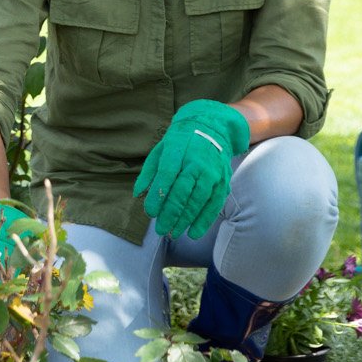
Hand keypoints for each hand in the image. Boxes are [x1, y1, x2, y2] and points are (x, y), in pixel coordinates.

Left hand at [134, 99, 251, 238]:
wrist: (212, 128)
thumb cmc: (180, 142)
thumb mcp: (160, 149)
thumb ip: (149, 172)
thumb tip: (138, 194)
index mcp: (177, 151)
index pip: (167, 176)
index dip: (158, 195)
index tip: (150, 212)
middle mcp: (197, 162)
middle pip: (183, 191)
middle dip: (171, 213)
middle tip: (161, 229)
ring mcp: (212, 173)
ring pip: (199, 200)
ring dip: (186, 219)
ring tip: (174, 233)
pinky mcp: (223, 182)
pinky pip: (214, 204)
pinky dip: (204, 220)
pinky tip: (194, 232)